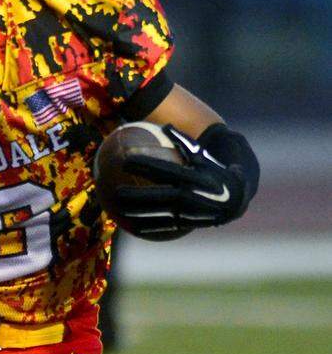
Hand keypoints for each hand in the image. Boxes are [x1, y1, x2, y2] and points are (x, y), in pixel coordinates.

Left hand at [117, 124, 246, 238]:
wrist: (238, 198)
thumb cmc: (214, 171)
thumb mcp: (203, 155)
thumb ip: (184, 142)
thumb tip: (165, 125)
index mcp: (198, 177)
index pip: (167, 170)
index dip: (146, 165)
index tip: (125, 159)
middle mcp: (196, 196)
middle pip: (162, 196)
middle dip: (138, 195)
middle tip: (115, 192)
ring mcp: (193, 213)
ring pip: (162, 215)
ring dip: (138, 214)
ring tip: (116, 209)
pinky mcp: (190, 224)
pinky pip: (167, 227)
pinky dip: (149, 228)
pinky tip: (130, 227)